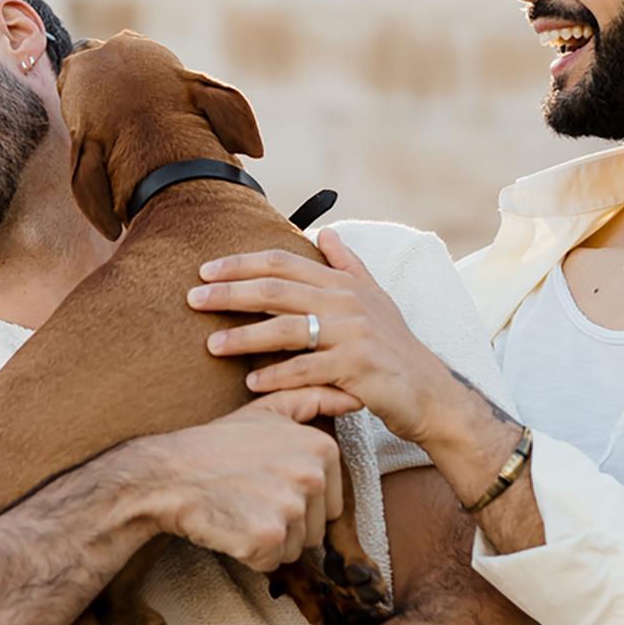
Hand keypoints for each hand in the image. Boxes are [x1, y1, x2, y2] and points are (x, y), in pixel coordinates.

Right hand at [147, 392, 354, 573]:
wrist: (168, 474)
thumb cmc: (218, 445)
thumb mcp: (268, 409)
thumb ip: (314, 399)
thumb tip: (355, 397)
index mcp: (322, 448)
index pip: (330, 502)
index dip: (297, 499)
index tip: (265, 481)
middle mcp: (313, 477)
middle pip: (316, 529)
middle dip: (286, 523)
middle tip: (249, 497)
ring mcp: (291, 508)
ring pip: (295, 548)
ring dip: (268, 540)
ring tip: (240, 510)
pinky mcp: (268, 538)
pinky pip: (272, 563)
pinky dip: (250, 554)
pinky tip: (231, 526)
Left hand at [188, 229, 453, 445]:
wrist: (431, 392)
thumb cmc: (395, 348)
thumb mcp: (375, 299)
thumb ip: (347, 265)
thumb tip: (325, 231)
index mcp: (343, 283)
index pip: (283, 262)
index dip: (241, 263)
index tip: (205, 270)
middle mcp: (347, 302)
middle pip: (277, 289)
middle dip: (230, 293)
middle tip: (192, 299)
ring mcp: (354, 334)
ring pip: (287, 329)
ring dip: (244, 338)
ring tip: (211, 345)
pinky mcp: (358, 368)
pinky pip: (307, 370)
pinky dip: (277, 376)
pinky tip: (251, 383)